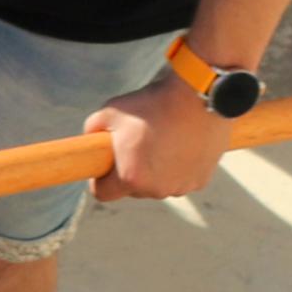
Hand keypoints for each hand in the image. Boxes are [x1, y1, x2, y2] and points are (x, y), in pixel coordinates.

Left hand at [91, 75, 231, 201]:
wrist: (196, 99)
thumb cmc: (151, 105)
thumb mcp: (109, 112)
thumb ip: (92, 131)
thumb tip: (91, 142)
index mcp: (131, 177)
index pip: (102, 193)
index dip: (98, 178)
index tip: (103, 163)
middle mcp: (156, 189)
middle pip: (132, 188)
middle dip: (129, 170)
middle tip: (134, 143)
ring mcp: (181, 187)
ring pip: (157, 184)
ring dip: (154, 169)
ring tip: (159, 139)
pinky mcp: (200, 181)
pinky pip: (179, 178)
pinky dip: (176, 166)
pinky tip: (178, 143)